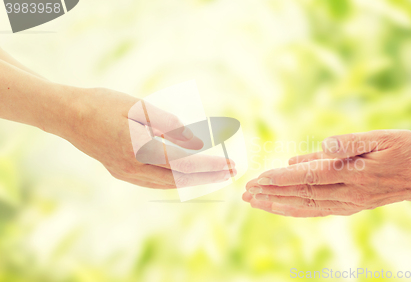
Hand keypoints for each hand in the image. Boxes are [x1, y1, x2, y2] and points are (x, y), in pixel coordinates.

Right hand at [61, 87, 234, 188]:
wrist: (68, 115)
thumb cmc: (104, 104)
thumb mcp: (140, 107)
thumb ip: (170, 125)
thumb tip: (197, 142)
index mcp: (141, 150)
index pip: (186, 163)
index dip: (211, 165)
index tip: (231, 165)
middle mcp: (135, 168)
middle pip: (181, 178)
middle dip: (209, 176)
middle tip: (231, 173)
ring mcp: (127, 174)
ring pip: (169, 183)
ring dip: (194, 180)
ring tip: (215, 175)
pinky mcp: (122, 173)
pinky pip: (156, 181)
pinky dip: (176, 179)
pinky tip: (187, 175)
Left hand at [243, 130, 410, 216]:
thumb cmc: (405, 151)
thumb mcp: (383, 138)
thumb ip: (351, 142)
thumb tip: (322, 146)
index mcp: (354, 173)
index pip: (310, 177)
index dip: (283, 179)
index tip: (260, 178)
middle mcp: (348, 193)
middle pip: (302, 194)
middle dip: (272, 193)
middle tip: (245, 192)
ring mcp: (348, 203)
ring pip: (306, 206)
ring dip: (278, 204)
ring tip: (254, 202)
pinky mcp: (349, 206)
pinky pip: (316, 210)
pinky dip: (295, 209)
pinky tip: (280, 207)